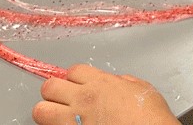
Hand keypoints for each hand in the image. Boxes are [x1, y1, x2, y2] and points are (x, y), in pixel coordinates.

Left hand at [32, 65, 178, 124]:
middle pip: (49, 87)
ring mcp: (75, 120)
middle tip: (62, 100)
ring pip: (41, 111)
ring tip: (58, 117)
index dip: (74, 78)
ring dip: (48, 112)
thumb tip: (114, 82)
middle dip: (54, 92)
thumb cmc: (151, 117)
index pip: (72, 71)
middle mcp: (84, 99)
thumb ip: (122, 81)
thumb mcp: (141, 88)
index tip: (76, 85)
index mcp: (101, 83)